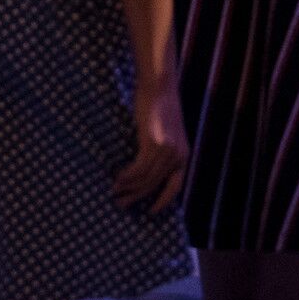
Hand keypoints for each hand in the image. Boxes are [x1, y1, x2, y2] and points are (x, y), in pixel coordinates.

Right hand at [114, 78, 188, 213]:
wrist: (160, 87)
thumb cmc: (158, 105)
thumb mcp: (164, 131)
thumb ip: (158, 147)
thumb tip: (142, 161)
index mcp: (183, 155)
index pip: (175, 187)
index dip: (163, 201)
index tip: (151, 212)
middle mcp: (178, 157)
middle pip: (156, 184)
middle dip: (138, 196)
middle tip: (121, 204)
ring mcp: (168, 151)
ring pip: (146, 178)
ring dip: (128, 187)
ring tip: (114, 191)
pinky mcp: (155, 144)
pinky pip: (139, 168)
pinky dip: (127, 176)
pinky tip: (117, 178)